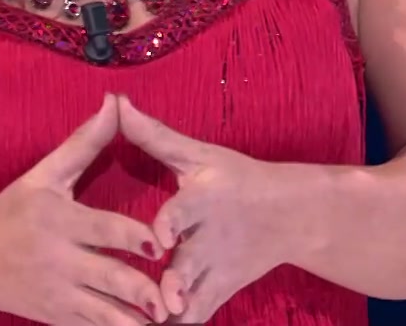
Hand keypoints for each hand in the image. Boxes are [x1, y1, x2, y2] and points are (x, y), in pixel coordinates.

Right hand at [0, 94, 168, 324]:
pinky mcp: (58, 318)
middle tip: (170, 298)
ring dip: (132, 321)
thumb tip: (114, 103)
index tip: (160, 244)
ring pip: (103, 313)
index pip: (103, 229)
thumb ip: (84, 143)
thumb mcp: (44, 175)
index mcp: (60, 221)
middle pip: (108, 277)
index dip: (132, 237)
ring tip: (164, 321)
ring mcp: (59, 294)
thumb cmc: (11, 211)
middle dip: (140, 290)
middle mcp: (60, 260)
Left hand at [118, 96, 307, 322]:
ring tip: (153, 322)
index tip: (160, 239)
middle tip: (163, 300)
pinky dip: (182, 322)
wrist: (290, 215)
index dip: (171, 224)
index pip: (185, 211)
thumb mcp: (199, 155)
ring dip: (177, 311)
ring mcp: (218, 269)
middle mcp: (210, 238)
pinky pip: (200, 314)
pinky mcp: (222, 290)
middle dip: (175, 283)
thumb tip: (115, 102)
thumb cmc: (237, 179)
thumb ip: (154, 135)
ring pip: (195, 298)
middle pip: (190, 265)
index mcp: (203, 200)